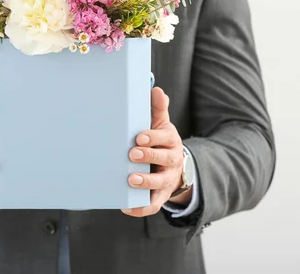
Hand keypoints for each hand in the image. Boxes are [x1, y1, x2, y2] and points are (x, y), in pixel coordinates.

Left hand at [121, 87, 190, 216]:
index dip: (153, 138)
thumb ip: (158, 109)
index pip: (164, 138)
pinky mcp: (161, 195)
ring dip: (146, 181)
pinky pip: (153, 205)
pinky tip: (126, 206)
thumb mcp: (161, 124)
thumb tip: (156, 90)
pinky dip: (140, 208)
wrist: (173, 167)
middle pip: (163, 158)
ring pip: (159, 182)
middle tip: (132, 154)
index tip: (139, 137)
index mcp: (170, 141)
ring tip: (131, 179)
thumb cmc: (160, 141)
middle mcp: (172, 160)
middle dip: (149, 156)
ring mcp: (167, 179)